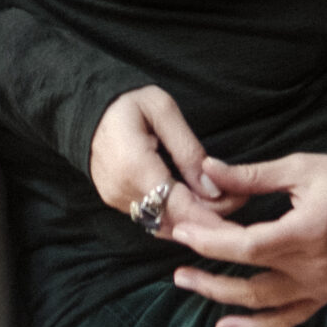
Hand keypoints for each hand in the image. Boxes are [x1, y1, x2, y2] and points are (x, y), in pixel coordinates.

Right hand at [89, 86, 242, 229]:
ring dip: (195, 220)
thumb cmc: (126, 101)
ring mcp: (117, 200)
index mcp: (135, 167)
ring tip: (222, 200)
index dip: (213, 217)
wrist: (84, 108)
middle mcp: (123, 191)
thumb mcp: (163, 110)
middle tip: (239, 197)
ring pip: (164, 225)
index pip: (180, 207)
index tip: (242, 212)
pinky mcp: (116, 202)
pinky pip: (152, 219)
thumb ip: (189, 151)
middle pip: (175, 221)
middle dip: (210, 219)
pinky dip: (177, 216)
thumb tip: (213, 190)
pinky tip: (196, 204)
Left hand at [165, 152, 326, 326]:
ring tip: (189, 286)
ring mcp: (320, 287)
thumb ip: (250, 175)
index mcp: (309, 231)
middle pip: (251, 281)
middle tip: (177, 271)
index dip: (212, 243)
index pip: (250, 246)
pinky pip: (286, 318)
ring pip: (263, 304)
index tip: (183, 233)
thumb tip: (206, 170)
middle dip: (208, 277)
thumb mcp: (298, 168)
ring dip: (223, 299)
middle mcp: (315, 267)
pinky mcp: (323, 297)